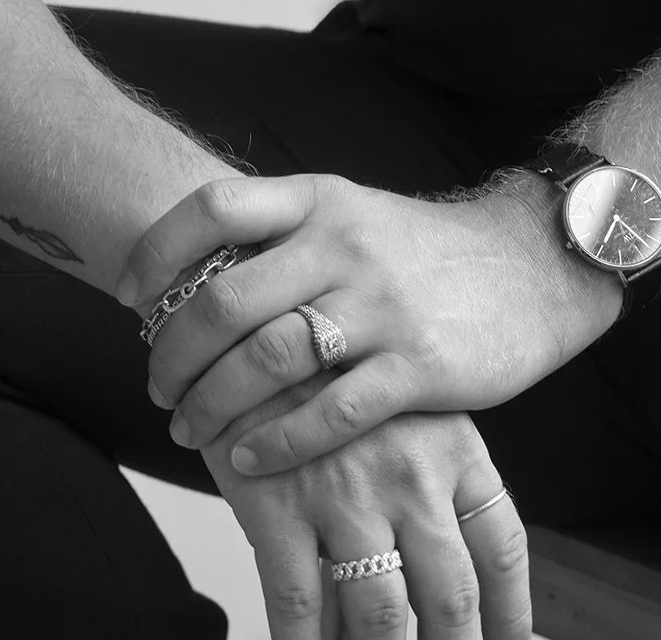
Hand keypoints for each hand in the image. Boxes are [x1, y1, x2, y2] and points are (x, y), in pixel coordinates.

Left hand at [118, 171, 619, 473]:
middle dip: (172, 353)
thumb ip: (285, 237)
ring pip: (265, 360)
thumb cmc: (425, 250)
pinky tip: (248, 460)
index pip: (214, 208)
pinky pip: (328, 412)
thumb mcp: (353, 214)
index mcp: (320, 199)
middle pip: (224, 299)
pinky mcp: (417, 365)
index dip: (156, 251)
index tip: (128, 294)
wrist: (532, 264)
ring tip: (190, 429)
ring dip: (212, 404)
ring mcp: (379, 305)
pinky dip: (276, 443)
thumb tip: (192, 272)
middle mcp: (342, 244)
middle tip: (156, 385)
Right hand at [203, 384, 531, 639]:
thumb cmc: (335, 370)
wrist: (250, 320)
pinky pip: (300, 606)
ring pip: (382, 616)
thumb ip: (441, 480)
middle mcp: (411, 475)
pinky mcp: (280, 506)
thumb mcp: (408, 405)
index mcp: (454, 445)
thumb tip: (466, 576)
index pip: (501, 548)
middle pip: (451, 596)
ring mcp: (346, 493)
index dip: (511, 614)